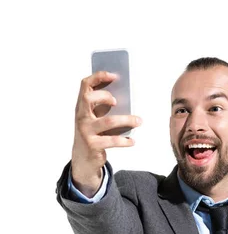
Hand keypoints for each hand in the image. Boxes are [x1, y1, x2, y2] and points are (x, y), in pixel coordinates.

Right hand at [71, 71, 141, 195]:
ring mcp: (85, 131)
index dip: (98, 77)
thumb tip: (126, 94)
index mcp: (82, 106)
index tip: (114, 75)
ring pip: (108, 122)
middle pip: (89, 99)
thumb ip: (104, 106)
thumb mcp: (96, 118)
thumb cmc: (94, 133)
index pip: (85, 85)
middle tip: (117, 101)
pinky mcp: (93, 145)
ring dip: (126, 120)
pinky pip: (112, 141)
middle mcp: (81, 116)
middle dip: (105, 96)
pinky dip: (125, 141)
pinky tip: (132, 140)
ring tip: (139, 121)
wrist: (83, 158)